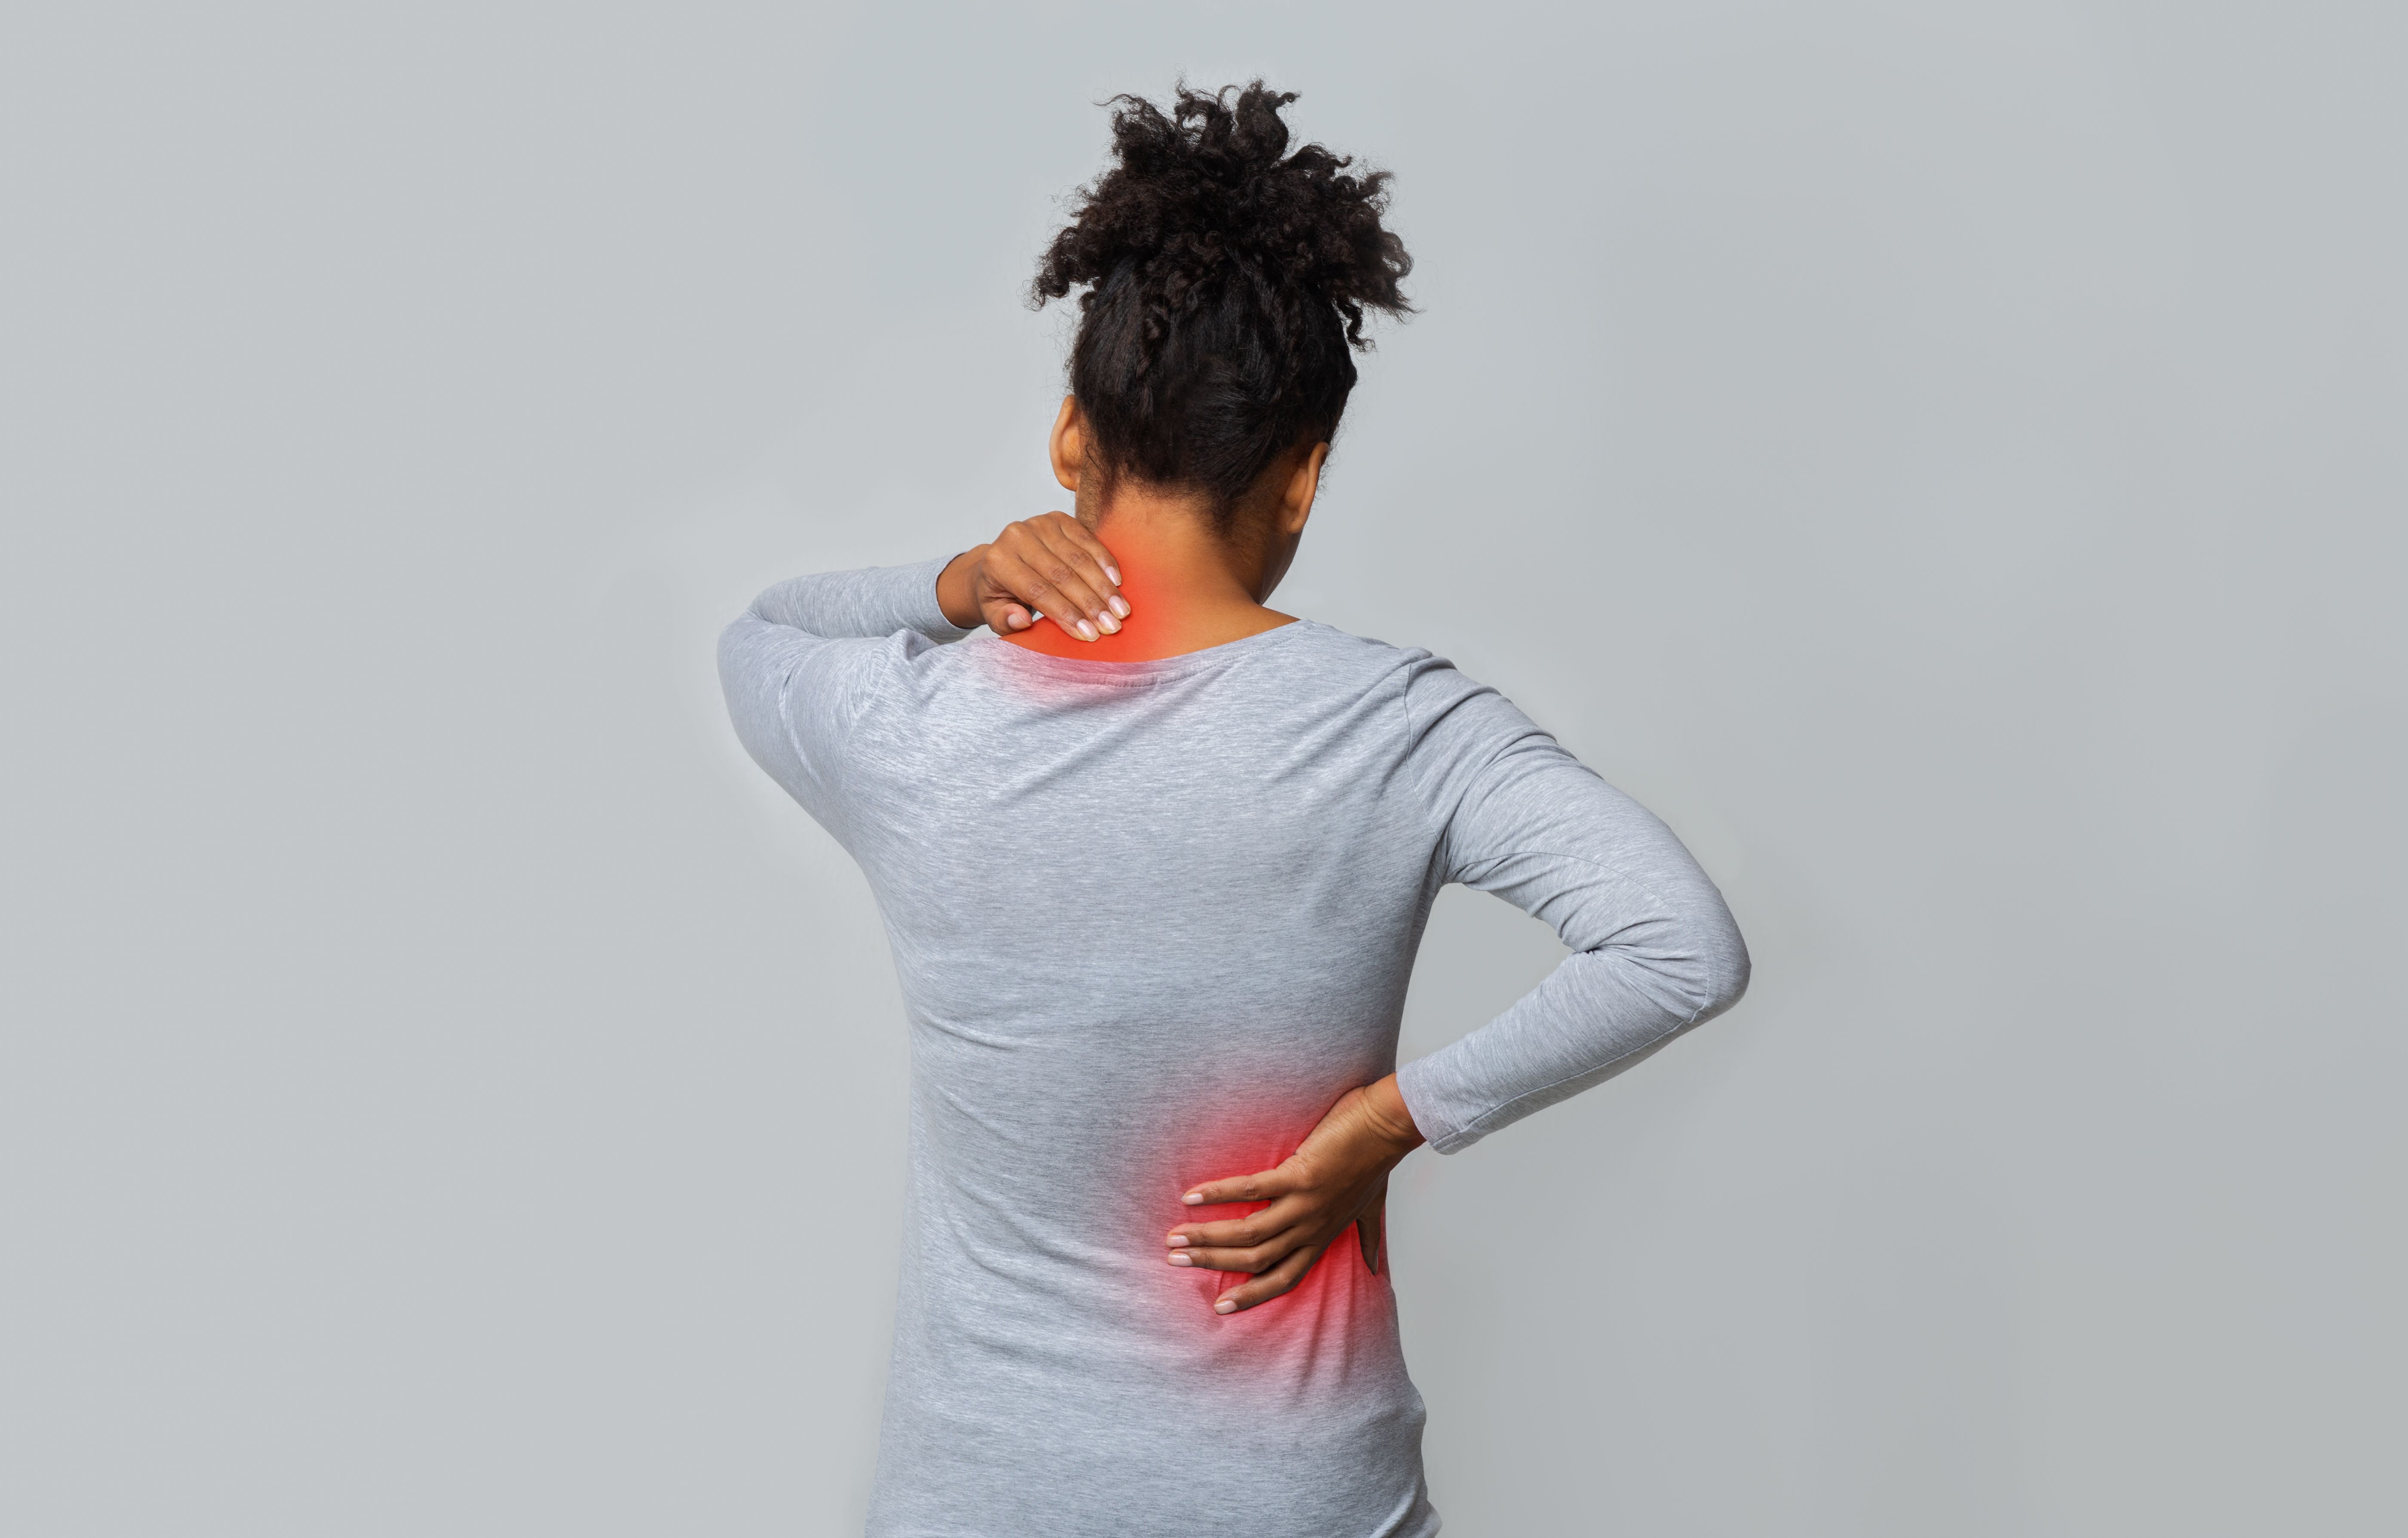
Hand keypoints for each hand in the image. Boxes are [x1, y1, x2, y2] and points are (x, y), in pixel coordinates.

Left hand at [936, 512, 1129, 640]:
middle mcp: (1016, 536)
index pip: (1037, 590)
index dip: (1066, 613)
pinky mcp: (1058, 518)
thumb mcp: (993, 614)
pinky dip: (1104, 561)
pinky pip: (1087, 539)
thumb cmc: (1001, 593)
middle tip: (1111, 625)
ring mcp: (1039, 524)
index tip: (1089, 634)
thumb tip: (1021, 619)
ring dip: (1103, 586)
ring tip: (1120, 610)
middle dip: (1090, 603)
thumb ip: (1004, 620)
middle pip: (1061, 574)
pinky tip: (1118, 582)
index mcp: (998, 561)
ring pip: (1078, 558)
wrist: (1002, 561)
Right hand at [1165, 1075, 1424, 1313]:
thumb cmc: (1376, 1163)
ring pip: (1249, 1234)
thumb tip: (1376, 1268)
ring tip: (1174, 1238)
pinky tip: (1192, 1196)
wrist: (1388, 1126)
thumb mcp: (1370, 1209)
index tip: (1219, 1308)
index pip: (1283, 1279)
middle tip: (1176, 1262)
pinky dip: (1219, 1193)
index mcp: (1322, 1237)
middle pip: (1255, 1260)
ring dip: (1207, 1237)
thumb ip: (1367, 1238)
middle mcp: (1310, 1228)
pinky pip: (1251, 1189)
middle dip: (1212, 1263)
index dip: (1251, 1296)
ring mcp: (1305, 1204)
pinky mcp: (1299, 1175)